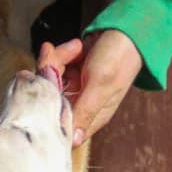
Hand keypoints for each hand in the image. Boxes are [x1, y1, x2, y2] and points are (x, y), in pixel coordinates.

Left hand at [38, 30, 142, 146]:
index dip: (48, 111)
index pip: (61, 126)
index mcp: (91, 116)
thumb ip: (85, 111)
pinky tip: (77, 46)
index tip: (44, 89)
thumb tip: (73, 142)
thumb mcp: (100, 85)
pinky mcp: (72, 73)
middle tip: (55, 56)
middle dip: (50, 75)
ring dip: (56, 59)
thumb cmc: (119, 58)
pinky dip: (62, 53)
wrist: (128, 29)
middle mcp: (81, 105)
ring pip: (50, 81)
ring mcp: (76, 89)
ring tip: (75, 47)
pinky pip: (55, 66)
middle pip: (50, 100)